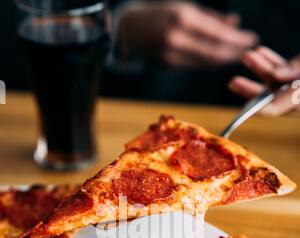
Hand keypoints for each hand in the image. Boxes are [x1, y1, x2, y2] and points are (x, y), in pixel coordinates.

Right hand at [116, 1, 257, 67]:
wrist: (128, 30)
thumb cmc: (159, 13)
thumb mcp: (184, 6)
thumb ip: (210, 16)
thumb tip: (235, 23)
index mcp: (183, 17)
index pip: (218, 33)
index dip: (238, 38)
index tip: (252, 38)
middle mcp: (178, 37)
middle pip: (215, 51)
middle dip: (235, 51)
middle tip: (249, 49)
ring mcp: (172, 54)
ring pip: (207, 62)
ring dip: (225, 59)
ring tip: (238, 54)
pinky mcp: (169, 65)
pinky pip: (196, 66)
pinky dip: (211, 64)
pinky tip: (221, 59)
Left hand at [229, 47, 299, 115]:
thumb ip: (293, 71)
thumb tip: (275, 74)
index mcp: (298, 99)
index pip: (273, 109)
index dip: (257, 108)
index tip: (243, 106)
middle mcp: (295, 94)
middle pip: (268, 96)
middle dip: (249, 88)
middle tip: (233, 82)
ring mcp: (296, 82)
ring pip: (272, 77)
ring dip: (258, 67)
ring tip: (246, 55)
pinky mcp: (297, 69)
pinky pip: (282, 66)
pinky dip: (270, 59)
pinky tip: (260, 51)